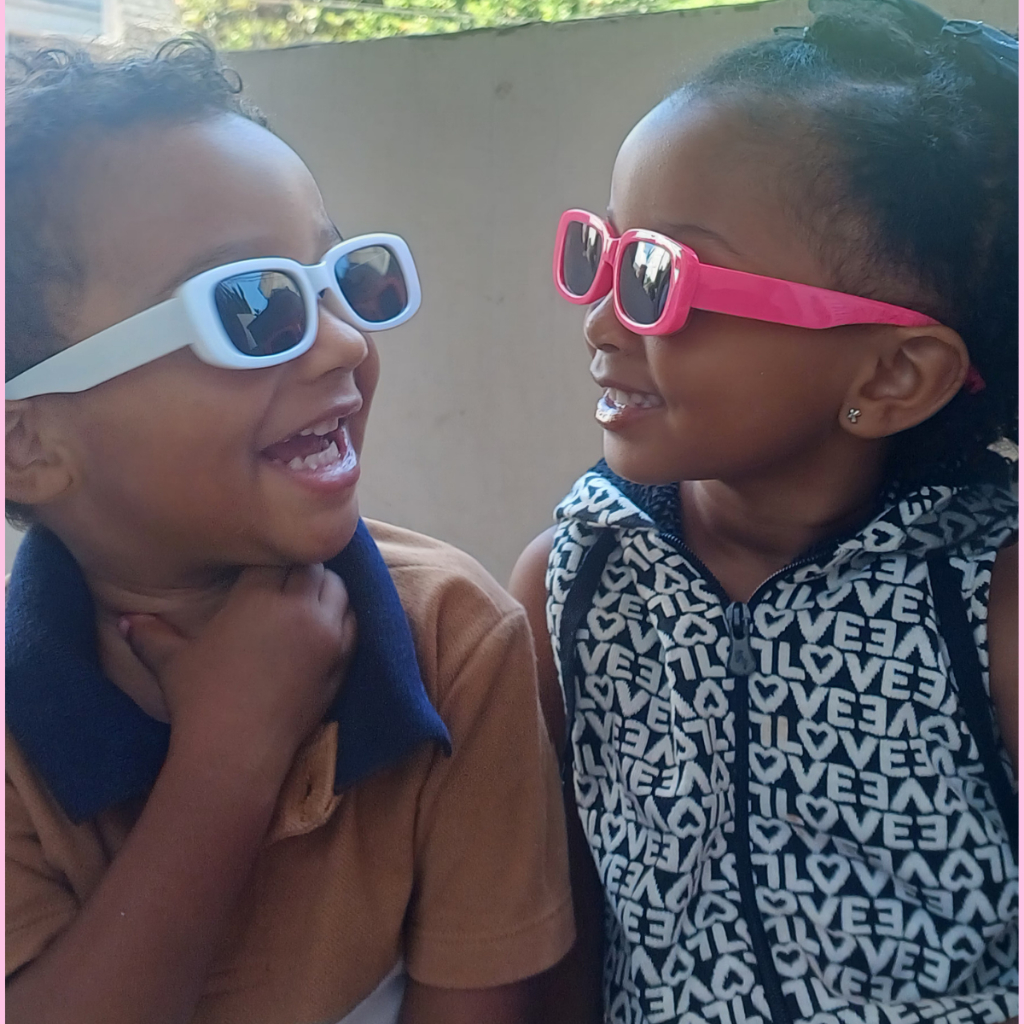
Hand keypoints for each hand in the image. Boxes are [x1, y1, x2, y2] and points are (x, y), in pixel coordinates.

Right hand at [123, 564, 356, 776]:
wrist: (237, 753)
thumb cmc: (200, 702)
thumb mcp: (171, 663)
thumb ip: (150, 634)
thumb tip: (125, 620)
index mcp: (258, 596)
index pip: (276, 555)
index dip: (268, 558)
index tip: (260, 567)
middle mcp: (299, 607)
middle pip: (312, 566)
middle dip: (299, 568)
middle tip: (284, 579)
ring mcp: (327, 634)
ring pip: (339, 590)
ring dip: (325, 588)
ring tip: (307, 597)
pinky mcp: (343, 661)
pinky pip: (352, 623)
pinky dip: (342, 616)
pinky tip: (326, 624)